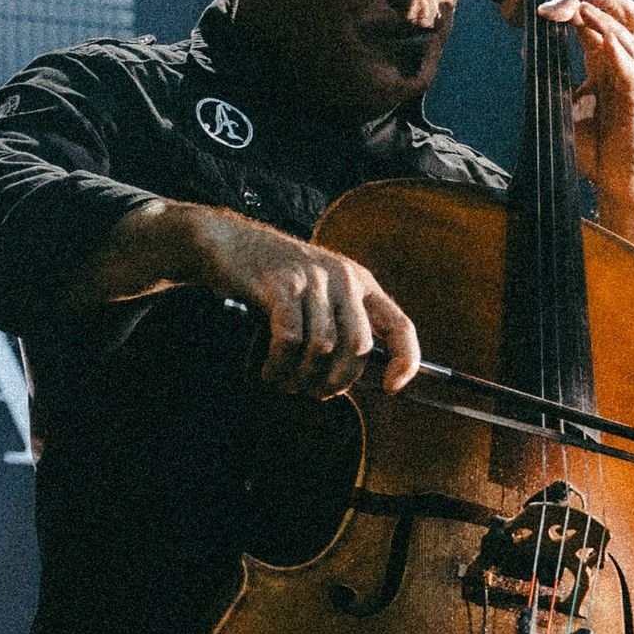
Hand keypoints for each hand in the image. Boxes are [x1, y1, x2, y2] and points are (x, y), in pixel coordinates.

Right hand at [166, 206, 421, 399]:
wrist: (228, 241)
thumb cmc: (272, 277)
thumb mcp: (318, 291)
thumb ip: (337, 323)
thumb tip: (344, 379)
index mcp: (360, 282)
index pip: (399, 325)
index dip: (405, 360)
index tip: (391, 387)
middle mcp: (343, 278)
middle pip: (358, 347)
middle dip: (336, 381)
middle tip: (312, 392)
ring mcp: (313, 279)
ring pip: (323, 348)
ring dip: (302, 377)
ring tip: (285, 382)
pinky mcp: (281, 284)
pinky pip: (290, 339)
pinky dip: (280, 364)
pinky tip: (269, 370)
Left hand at [501, 0, 633, 204]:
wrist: (616, 183)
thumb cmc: (595, 149)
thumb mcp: (564, 105)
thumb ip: (551, 78)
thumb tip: (528, 50)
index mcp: (606, 66)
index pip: (597, 23)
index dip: (576, 7)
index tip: (548, 3)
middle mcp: (623, 68)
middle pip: (627, 17)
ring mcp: (633, 82)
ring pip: (629, 35)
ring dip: (604, 17)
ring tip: (582, 5)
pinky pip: (631, 68)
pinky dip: (616, 48)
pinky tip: (601, 37)